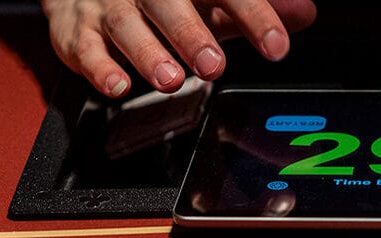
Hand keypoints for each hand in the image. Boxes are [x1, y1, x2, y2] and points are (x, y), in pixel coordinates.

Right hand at [43, 0, 316, 95]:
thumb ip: (251, 9)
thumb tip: (305, 12)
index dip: (253, 14)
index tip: (277, 45)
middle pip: (168, 2)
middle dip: (191, 34)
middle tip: (214, 65)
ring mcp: (107, 5)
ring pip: (125, 25)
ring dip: (147, 54)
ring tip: (169, 79)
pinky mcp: (75, 30)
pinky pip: (83, 48)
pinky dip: (99, 69)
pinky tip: (117, 87)